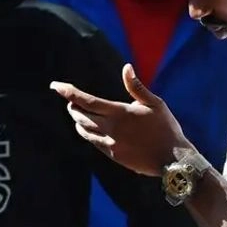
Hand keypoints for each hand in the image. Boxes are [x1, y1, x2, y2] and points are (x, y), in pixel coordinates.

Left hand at [50, 64, 191, 176]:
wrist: (172, 159)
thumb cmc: (166, 128)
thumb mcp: (155, 103)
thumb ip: (136, 87)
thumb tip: (126, 67)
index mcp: (120, 113)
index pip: (87, 101)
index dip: (69, 92)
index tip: (55, 86)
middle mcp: (111, 129)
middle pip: (81, 115)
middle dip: (73, 106)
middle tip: (71, 100)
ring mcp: (110, 144)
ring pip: (84, 130)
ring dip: (77, 120)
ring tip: (76, 113)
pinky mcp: (113, 155)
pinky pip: (93, 142)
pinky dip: (86, 133)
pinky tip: (87, 130)